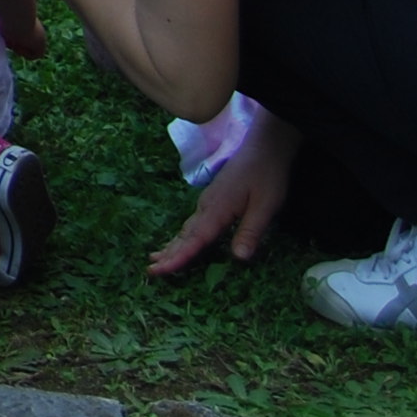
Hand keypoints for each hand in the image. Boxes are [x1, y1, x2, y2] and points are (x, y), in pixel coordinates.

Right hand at [150, 107, 300, 278]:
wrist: (264, 147)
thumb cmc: (266, 176)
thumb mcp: (265, 206)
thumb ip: (250, 232)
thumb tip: (238, 259)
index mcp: (217, 210)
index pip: (194, 240)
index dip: (178, 258)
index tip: (159, 270)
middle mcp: (207, 207)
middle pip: (184, 235)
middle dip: (168, 254)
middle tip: (150, 270)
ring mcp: (208, 202)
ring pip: (186, 228)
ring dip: (172, 245)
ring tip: (156, 256)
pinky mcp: (213, 200)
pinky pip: (192, 222)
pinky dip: (182, 235)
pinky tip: (180, 238)